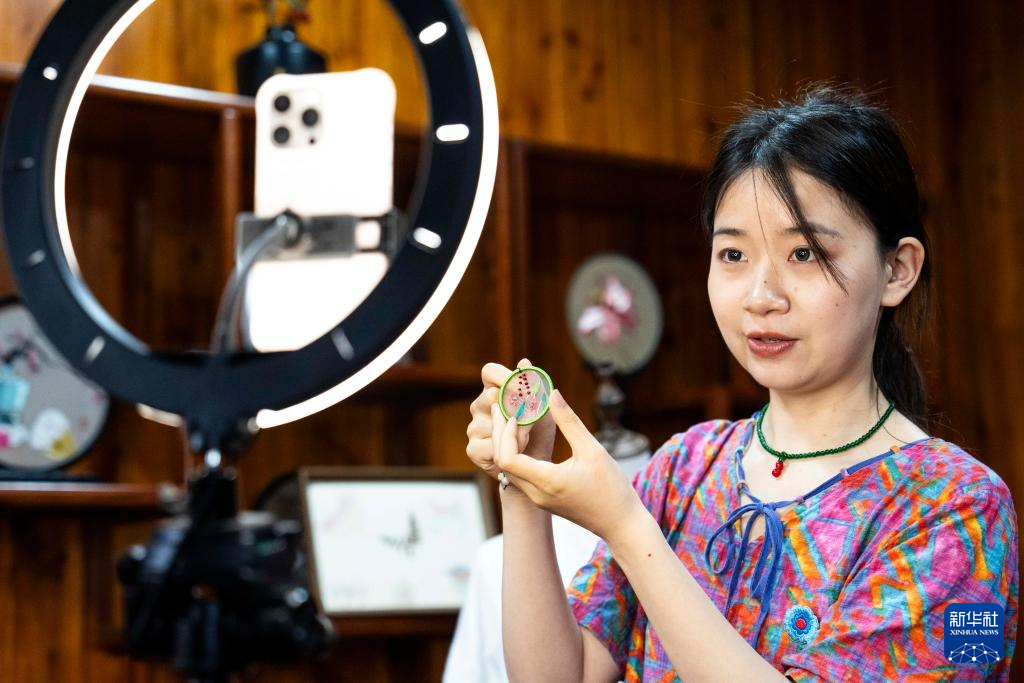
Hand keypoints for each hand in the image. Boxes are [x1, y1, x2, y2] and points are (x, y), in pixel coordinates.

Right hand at [465, 358, 555, 481]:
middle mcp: (480, 407)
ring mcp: (474, 428)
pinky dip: (504, 449)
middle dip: (512, 407)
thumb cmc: (538, 436)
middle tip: (528, 415)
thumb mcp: (541, 409)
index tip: (520, 383)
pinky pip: (487, 444)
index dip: (502, 374)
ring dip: (512, 432)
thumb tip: (524, 361)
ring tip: (527, 439)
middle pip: (487, 396)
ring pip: (490, 423)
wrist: (537, 469)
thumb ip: (532, 386)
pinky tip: (515, 452)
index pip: (489, 372)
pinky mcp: (473, 449)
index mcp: (495, 392)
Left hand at [493, 389, 642, 538]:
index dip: (505, 433)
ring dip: (507, 443)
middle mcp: (536, 494)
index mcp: (547, 482)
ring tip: (515, 418)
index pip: (507, 458)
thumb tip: (552, 393)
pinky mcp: (542, 499)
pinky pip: (519, 475)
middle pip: (502, 462)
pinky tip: (526, 436)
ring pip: (509, 469)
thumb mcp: (593, 449)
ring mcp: (538, 499)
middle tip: (503, 407)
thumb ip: (569, 421)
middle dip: (500, 433)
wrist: (620, 524)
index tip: (515, 414)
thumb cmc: (612, 488)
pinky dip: (517, 454)